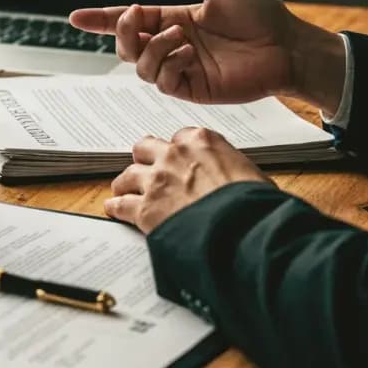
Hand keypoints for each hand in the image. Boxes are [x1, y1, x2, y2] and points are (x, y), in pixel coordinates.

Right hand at [70, 0, 345, 111]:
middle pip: (127, 46)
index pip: (131, 20)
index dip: (102, 19)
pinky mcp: (195, 88)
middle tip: (136, 14)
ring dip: (151, 47)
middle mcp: (174, 44)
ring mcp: (183, 68)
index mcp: (175, 19)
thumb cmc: (260, 12)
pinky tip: (188, 51)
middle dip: (122, 31)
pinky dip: (168, 63)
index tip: (76, 17)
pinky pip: (164, 81)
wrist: (289, 43)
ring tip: (179, 35)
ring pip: (141, 66)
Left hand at [105, 128, 272, 233]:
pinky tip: (114, 208)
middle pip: (147, 148)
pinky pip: (122, 204)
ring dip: (126, 182)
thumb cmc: (253, 204)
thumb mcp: (249, 173)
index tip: (176, 158)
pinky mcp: (146, 208)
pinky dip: (116, 206)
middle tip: (146, 168)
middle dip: (145, 158)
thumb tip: (233, 180)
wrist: (243, 230)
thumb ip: (230, 168)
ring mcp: (157, 180)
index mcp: (202, 141)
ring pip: (129, 174)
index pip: (180, 137)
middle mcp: (175, 155)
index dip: (177, 151)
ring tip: (123, 188)